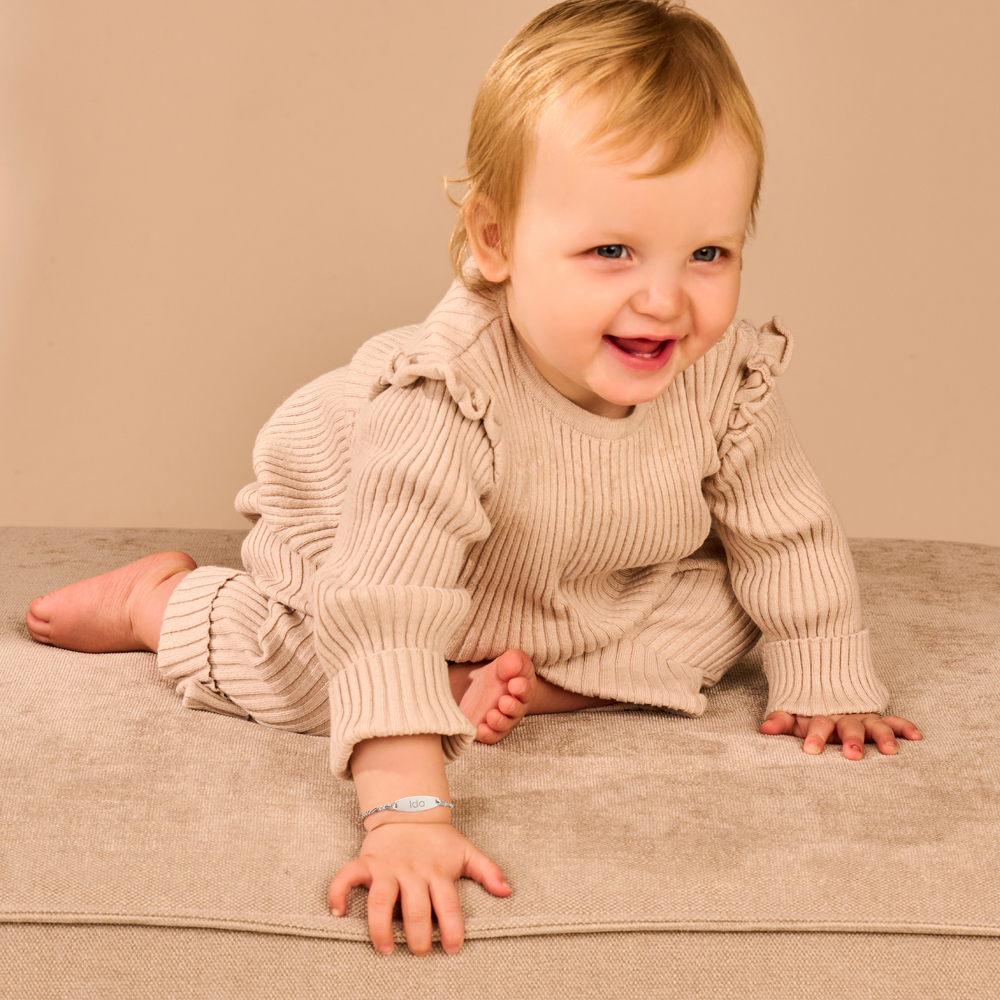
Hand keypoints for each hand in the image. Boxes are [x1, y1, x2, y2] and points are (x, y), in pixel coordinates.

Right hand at [328, 820, 510, 955]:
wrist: (410, 811)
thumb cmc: (438, 841)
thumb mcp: (465, 852)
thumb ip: (487, 871)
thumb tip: (508, 891)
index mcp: (438, 871)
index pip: (448, 903)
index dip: (451, 927)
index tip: (452, 948)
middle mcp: (413, 871)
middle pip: (416, 907)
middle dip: (418, 934)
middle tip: (419, 953)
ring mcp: (388, 867)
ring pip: (382, 899)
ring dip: (381, 925)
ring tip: (384, 948)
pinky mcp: (367, 862)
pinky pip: (347, 876)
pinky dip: (338, 892)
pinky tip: (337, 913)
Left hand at [760, 711, 922, 759]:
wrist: (822, 670)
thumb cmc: (806, 704)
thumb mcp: (792, 711)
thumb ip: (780, 719)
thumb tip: (764, 729)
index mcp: (821, 717)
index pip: (817, 726)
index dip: (814, 737)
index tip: (810, 750)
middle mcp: (843, 718)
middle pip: (848, 728)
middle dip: (851, 741)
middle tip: (852, 754)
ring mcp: (862, 717)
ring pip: (874, 726)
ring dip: (882, 737)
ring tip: (890, 751)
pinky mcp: (877, 717)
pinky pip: (893, 721)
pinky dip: (904, 726)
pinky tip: (916, 736)